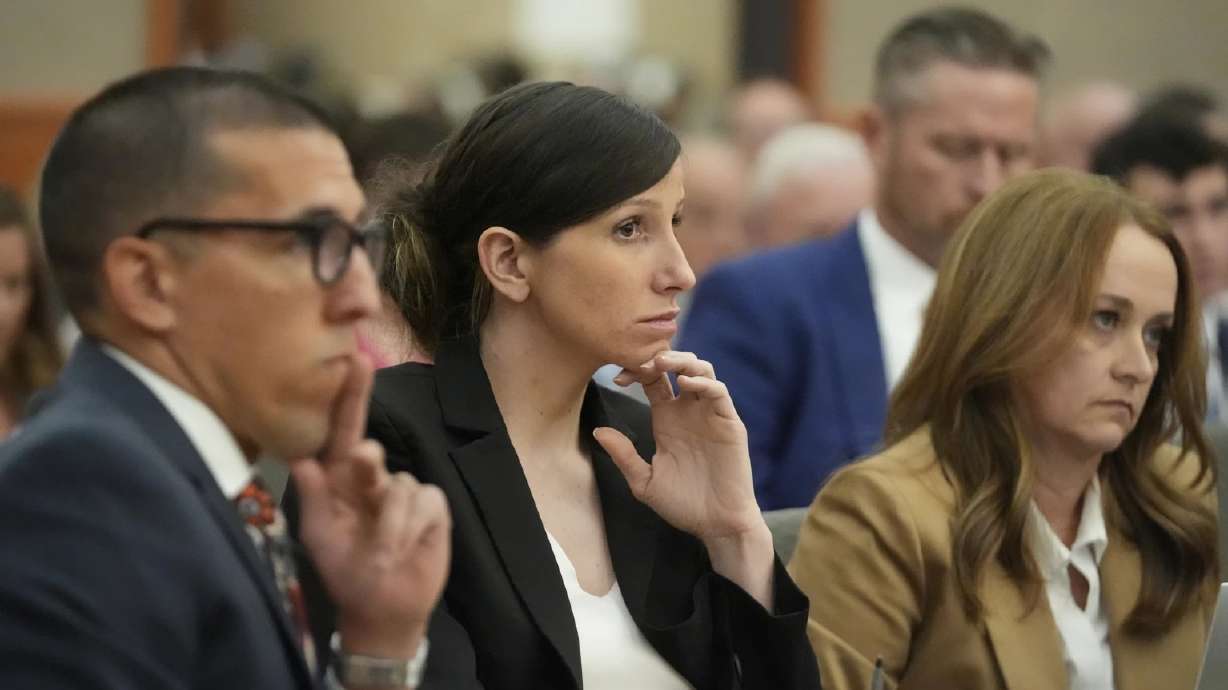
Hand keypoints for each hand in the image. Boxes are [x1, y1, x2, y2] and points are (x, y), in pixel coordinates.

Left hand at [289, 354, 450, 657]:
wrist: (384, 607)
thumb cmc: (345, 571)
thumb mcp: (319, 537)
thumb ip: (311, 497)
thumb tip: (301, 460)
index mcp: (340, 479)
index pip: (342, 431)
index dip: (350, 396)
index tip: (357, 360)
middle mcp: (373, 477)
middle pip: (373, 452)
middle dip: (369, 464)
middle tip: (365, 470)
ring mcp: (405, 490)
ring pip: (398, 489)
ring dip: (386, 528)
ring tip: (381, 553)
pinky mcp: (433, 505)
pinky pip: (422, 504)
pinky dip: (410, 530)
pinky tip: (406, 546)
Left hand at [594, 351, 762, 541]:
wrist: (716, 525)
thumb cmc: (683, 505)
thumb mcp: (644, 481)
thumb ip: (624, 455)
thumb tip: (599, 431)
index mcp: (667, 419)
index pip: (651, 381)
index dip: (635, 371)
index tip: (617, 377)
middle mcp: (689, 411)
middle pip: (677, 366)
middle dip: (659, 357)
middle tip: (641, 363)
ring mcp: (710, 415)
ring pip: (701, 370)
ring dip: (682, 361)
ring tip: (662, 363)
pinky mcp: (729, 423)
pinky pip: (719, 393)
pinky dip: (704, 382)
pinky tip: (686, 384)